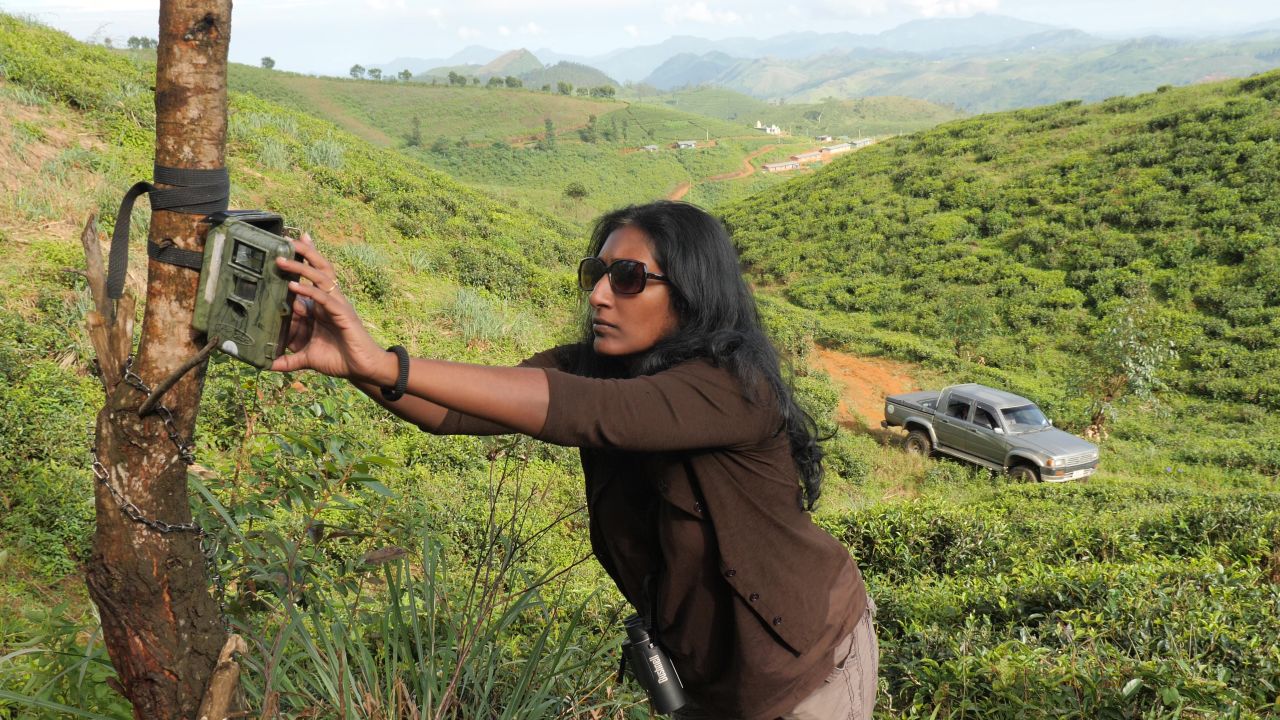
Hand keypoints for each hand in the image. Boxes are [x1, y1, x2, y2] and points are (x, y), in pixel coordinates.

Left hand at [270, 233, 393, 383]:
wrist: (361, 369)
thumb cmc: (338, 359)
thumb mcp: (307, 358)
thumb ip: (288, 360)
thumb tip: (267, 366)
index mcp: (321, 306)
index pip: (309, 278)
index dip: (300, 261)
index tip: (284, 248)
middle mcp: (329, 300)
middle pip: (318, 268)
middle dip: (303, 253)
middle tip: (286, 239)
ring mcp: (336, 305)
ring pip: (320, 277)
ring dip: (301, 266)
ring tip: (283, 259)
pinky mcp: (342, 314)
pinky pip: (323, 297)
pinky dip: (309, 290)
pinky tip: (294, 286)